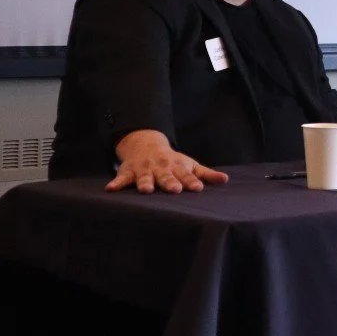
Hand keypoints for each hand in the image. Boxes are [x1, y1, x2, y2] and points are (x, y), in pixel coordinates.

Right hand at [108, 129, 228, 193]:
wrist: (147, 145)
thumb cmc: (173, 162)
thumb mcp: (190, 165)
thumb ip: (206, 174)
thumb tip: (225, 180)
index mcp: (177, 167)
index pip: (186, 175)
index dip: (192, 182)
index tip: (198, 188)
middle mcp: (161, 168)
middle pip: (166, 177)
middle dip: (170, 183)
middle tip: (175, 190)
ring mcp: (144, 169)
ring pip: (145, 177)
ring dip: (145, 183)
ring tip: (146, 190)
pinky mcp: (128, 172)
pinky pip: (121, 178)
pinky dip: (116, 183)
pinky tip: (110, 189)